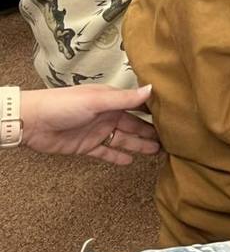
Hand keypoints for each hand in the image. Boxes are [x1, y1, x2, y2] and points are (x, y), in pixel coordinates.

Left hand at [21, 84, 160, 165]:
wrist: (34, 122)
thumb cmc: (64, 104)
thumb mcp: (97, 100)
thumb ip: (125, 99)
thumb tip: (152, 89)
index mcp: (111, 100)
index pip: (138, 105)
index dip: (154, 111)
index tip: (173, 116)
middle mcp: (108, 114)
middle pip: (134, 125)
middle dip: (151, 131)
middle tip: (171, 139)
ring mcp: (98, 131)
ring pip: (124, 139)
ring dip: (139, 144)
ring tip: (157, 151)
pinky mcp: (87, 146)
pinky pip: (107, 152)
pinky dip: (118, 157)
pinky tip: (130, 161)